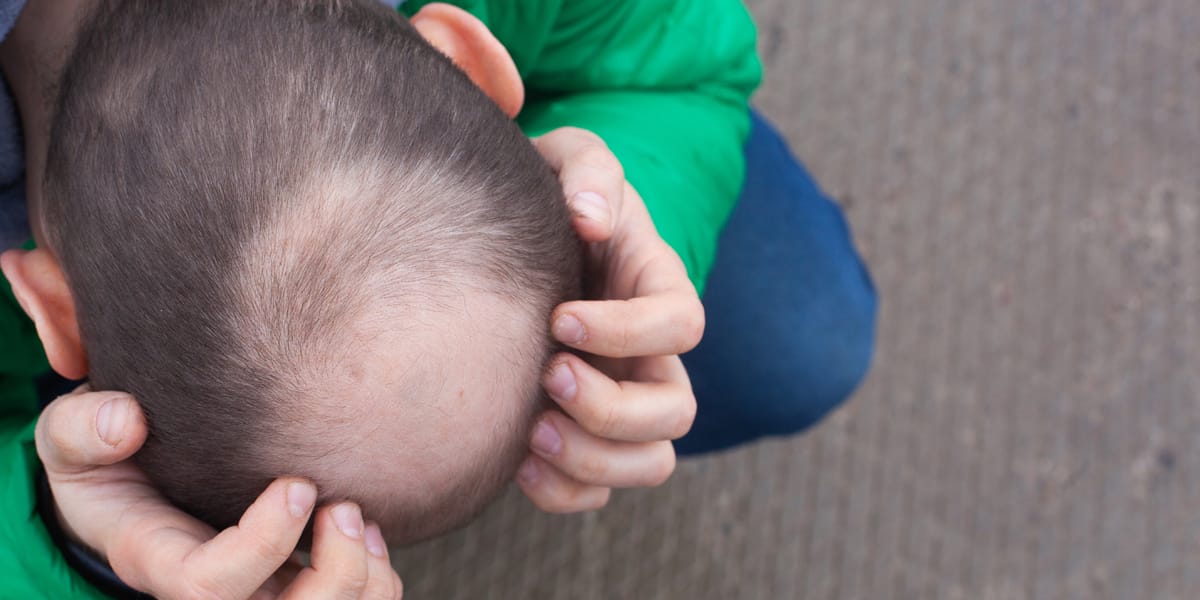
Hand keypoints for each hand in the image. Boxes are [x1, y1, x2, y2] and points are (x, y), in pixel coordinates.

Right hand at [38, 385, 402, 598]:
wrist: (133, 486)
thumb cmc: (107, 461)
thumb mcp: (71, 440)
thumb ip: (82, 427)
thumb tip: (125, 420)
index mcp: (158, 560)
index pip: (209, 585)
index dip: (263, 543)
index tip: (298, 485)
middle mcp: (215, 591)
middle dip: (334, 573)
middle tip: (344, 507)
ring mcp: (257, 595)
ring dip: (364, 580)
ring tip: (361, 519)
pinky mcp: (291, 588)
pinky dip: (378, 580)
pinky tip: (370, 532)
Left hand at [521, 127, 703, 511]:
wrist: (511, 242)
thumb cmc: (549, 196)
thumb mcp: (567, 159)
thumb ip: (586, 169)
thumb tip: (592, 217)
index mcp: (657, 289)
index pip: (682, 325)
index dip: (628, 332)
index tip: (560, 319)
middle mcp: (651, 357)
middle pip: (676, 411)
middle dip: (611, 407)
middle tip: (547, 375)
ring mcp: (624, 403)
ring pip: (651, 463)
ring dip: (594, 458)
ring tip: (530, 428)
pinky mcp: (586, 437)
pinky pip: (598, 493)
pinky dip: (564, 492)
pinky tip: (516, 461)